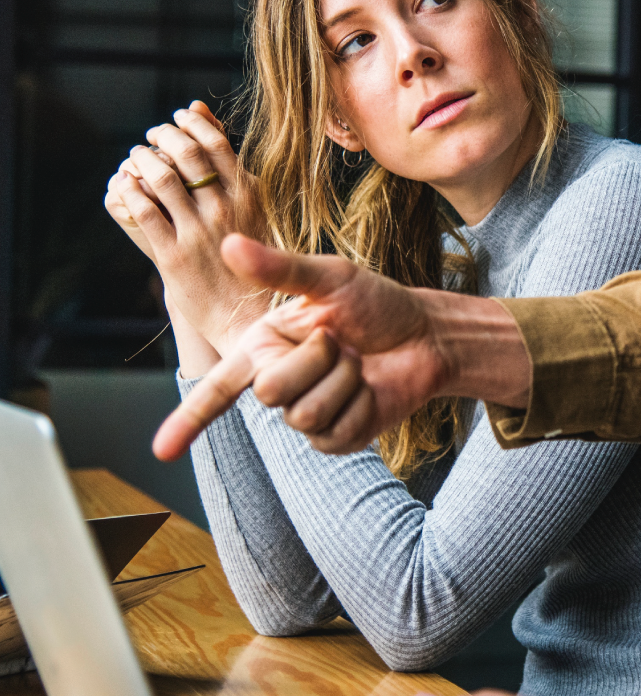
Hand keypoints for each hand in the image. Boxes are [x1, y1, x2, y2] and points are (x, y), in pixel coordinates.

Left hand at [106, 101, 270, 353]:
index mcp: (249, 196)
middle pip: (187, 154)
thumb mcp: (254, 208)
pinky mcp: (173, 256)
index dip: (191, 124)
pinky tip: (126, 185)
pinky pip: (144, 212)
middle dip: (163, 135)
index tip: (178, 117)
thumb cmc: (253, 258)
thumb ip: (232, 168)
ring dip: (142, 159)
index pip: (216, 142)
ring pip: (162, 179)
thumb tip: (205, 116)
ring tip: (136, 156)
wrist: (247, 313)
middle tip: (153, 134)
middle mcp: (225, 210)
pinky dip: (130, 191)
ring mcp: (198, 232)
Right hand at [152, 234, 531, 460]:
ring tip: (358, 362)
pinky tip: (370, 388)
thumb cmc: (377, 303)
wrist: (426, 335)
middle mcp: (279, 382)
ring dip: (342, 381)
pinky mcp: (337, 437)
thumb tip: (230, 243)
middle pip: (269, 391)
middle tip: (341, 340)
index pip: (218, 388)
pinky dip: (358, 404)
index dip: (188, 420)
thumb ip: (280, 268)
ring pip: (303, 413)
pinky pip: (333, 432)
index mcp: (264, 346)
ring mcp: (307, 413)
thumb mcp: (331, 278)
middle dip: (314, 359)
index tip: (160, 451)